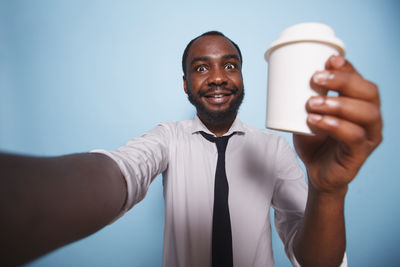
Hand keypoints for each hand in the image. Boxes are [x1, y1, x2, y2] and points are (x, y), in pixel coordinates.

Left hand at [293, 55, 382, 193]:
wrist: (316, 171)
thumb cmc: (315, 140)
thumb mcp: (310, 114)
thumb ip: (308, 97)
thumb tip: (288, 75)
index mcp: (360, 103)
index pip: (360, 80)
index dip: (348, 68)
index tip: (329, 60)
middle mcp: (370, 117)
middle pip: (368, 92)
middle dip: (343, 81)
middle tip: (316, 79)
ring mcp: (369, 136)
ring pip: (366, 113)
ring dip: (338, 104)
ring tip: (311, 103)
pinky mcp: (360, 153)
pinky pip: (354, 136)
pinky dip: (335, 125)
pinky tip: (317, 121)